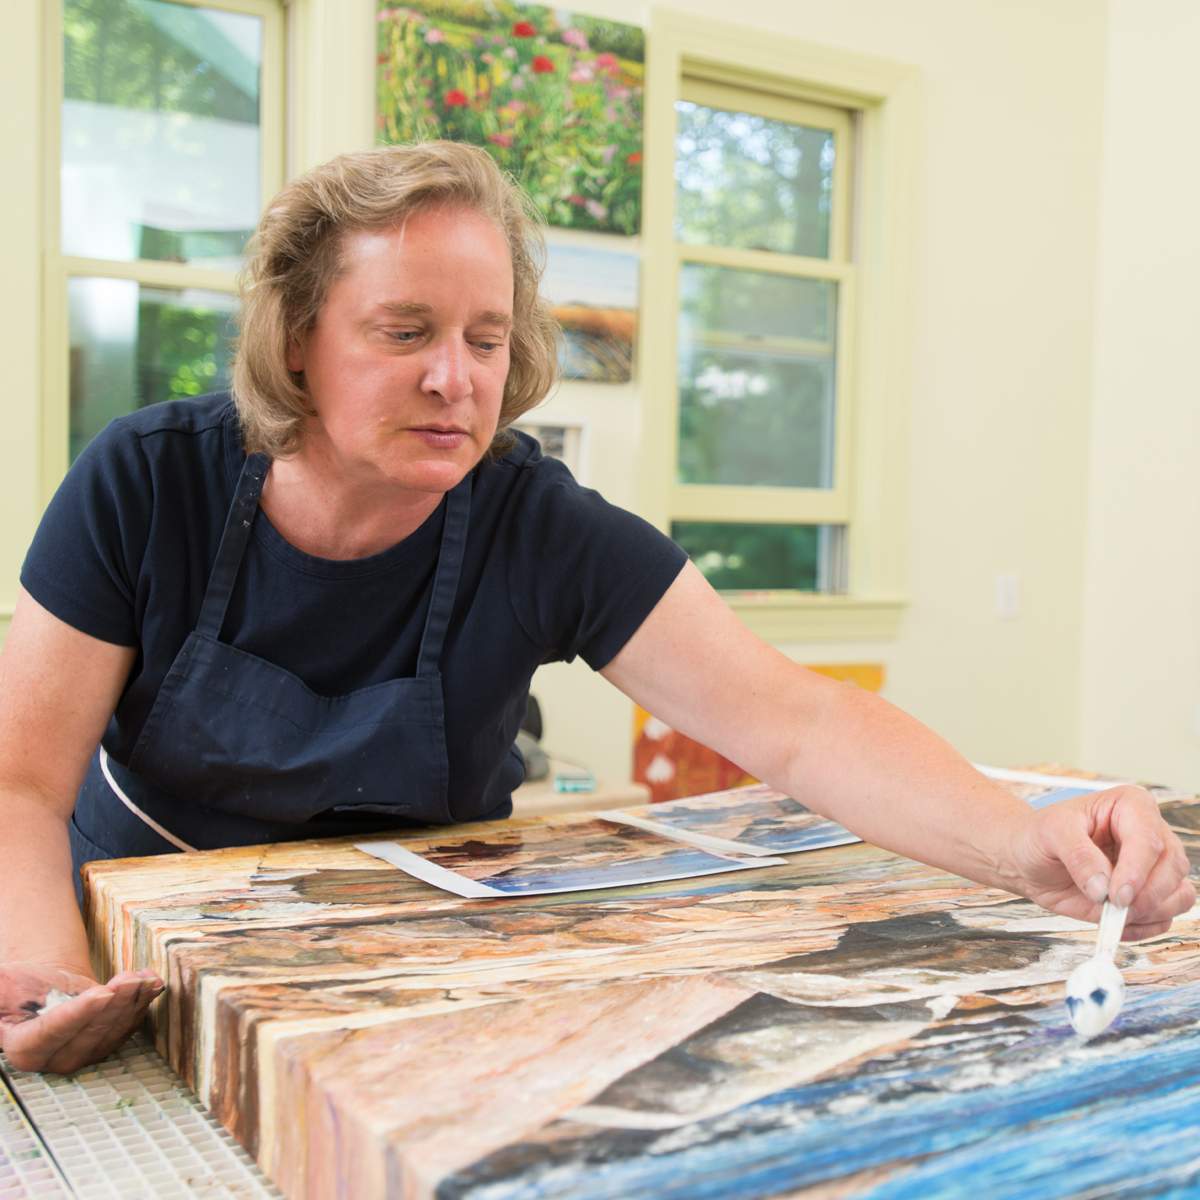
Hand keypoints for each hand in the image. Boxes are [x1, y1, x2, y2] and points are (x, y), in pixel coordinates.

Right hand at [0, 961, 163, 1073]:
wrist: (43, 987)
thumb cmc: (16, 986)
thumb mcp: (0, 988)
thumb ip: (0, 994)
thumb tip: (0, 988)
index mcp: (25, 1048)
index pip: (53, 1034)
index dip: (79, 1014)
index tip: (102, 992)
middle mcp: (56, 1059)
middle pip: (91, 1034)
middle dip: (114, 1005)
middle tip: (129, 979)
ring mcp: (85, 1053)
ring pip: (114, 1031)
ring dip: (133, 1003)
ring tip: (142, 977)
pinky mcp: (108, 1042)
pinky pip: (129, 1025)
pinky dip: (144, 1003)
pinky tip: (153, 983)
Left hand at [1009, 784, 1194, 938]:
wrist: (1029, 859)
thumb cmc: (1040, 836)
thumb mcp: (1050, 833)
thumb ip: (1078, 856)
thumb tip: (1102, 887)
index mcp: (1131, 805)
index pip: (1150, 839)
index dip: (1137, 870)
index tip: (1116, 894)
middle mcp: (1150, 833)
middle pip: (1173, 867)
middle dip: (1146, 895)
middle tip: (1113, 906)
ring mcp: (1154, 867)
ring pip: (1179, 895)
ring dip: (1149, 911)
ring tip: (1110, 912)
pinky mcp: (1149, 895)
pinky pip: (1165, 918)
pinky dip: (1143, 927)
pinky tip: (1114, 921)